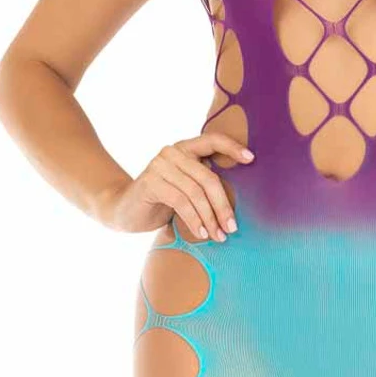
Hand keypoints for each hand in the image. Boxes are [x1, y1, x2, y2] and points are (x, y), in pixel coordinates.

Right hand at [94, 132, 254, 238]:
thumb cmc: (161, 202)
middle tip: (232, 227)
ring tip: (219, 236)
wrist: (124, 211)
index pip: (212, 140)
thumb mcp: (186, 189)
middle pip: (208, 177)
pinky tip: (201, 233)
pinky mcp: (150, 182)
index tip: (251, 159)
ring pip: (196, 192)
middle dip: (223, 205)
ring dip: (210, 218)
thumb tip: (239, 199)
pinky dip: (194, 220)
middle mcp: (172, 152)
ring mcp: (159, 165)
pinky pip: (181, 202)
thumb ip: (204, 184)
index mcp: (184, 148)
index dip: (232, 147)